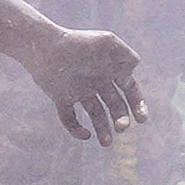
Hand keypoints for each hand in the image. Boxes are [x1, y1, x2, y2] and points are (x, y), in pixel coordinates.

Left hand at [22, 25, 145, 145]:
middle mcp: (97, 82)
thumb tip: (136, 66)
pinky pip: (69, 118)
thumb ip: (126, 53)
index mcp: (110, 70)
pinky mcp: (61, 97)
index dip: (139, 106)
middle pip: (115, 107)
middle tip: (121, 128)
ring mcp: (79, 90)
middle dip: (121, 119)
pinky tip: (84, 134)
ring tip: (105, 143)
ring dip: (103, 130)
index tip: (141, 119)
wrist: (43, 45)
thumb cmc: (77, 42)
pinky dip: (75, 129)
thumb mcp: (108, 42)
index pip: (131, 92)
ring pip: (96, 115)